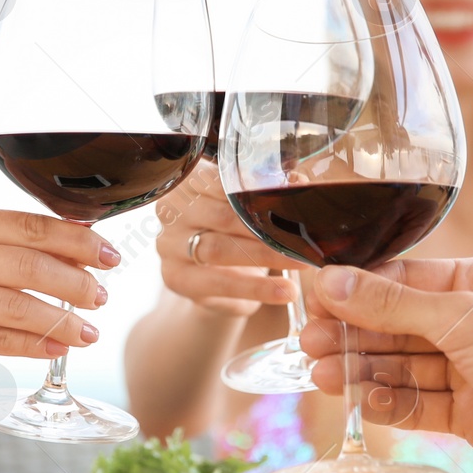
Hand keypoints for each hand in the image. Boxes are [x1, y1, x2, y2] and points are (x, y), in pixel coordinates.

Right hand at [0, 206, 119, 388]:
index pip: (26, 225)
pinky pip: (0, 341)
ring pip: (17, 307)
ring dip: (62, 321)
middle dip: (75, 282)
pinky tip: (60, 349)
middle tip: (101, 296)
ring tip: (89, 330)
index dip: (76, 241)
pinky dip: (37, 346)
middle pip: (26, 266)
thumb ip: (12, 243)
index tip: (109, 256)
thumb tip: (85, 243)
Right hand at [154, 162, 305, 316]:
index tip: (289, 200)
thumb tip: (297, 184)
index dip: (256, 191)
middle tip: (303, 237)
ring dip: (264, 256)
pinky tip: (282, 292)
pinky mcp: (176, 278)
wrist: (217, 278)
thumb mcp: (249, 209)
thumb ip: (268, 193)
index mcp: (189, 181)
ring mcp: (168, 245)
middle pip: (222, 217)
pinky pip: (218, 284)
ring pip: (219, 250)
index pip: (221, 181)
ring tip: (300, 263)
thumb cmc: (236, 231)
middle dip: (266, 228)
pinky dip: (255, 288)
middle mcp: (172, 210)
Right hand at [299, 255, 472, 472]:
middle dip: (353, 333)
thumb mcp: (467, 320)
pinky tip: (360, 400)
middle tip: (307, 343)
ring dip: (362, 369)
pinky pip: (419, 404)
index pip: (406, 280)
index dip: (358, 290)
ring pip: (404, 365)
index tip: (313, 297)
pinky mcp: (472, 416)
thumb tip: (333, 282)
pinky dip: (389, 402)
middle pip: (399, 324)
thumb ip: (395, 305)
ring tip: (320, 375)